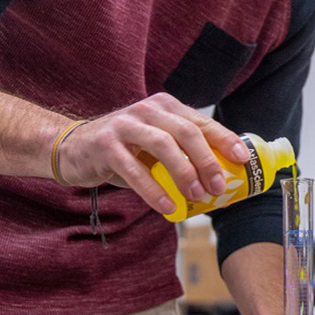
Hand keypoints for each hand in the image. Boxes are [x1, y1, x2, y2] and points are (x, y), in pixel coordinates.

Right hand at [54, 93, 249, 214]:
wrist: (72, 148)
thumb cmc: (124, 151)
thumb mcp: (156, 146)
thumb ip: (183, 155)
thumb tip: (221, 183)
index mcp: (166, 107)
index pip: (202, 122)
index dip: (224, 140)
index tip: (242, 160)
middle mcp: (148, 109)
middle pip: (186, 132)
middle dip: (207, 160)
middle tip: (218, 186)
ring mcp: (126, 124)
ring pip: (163, 145)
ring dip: (184, 172)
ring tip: (196, 196)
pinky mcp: (106, 144)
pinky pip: (134, 169)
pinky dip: (153, 190)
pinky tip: (167, 207)